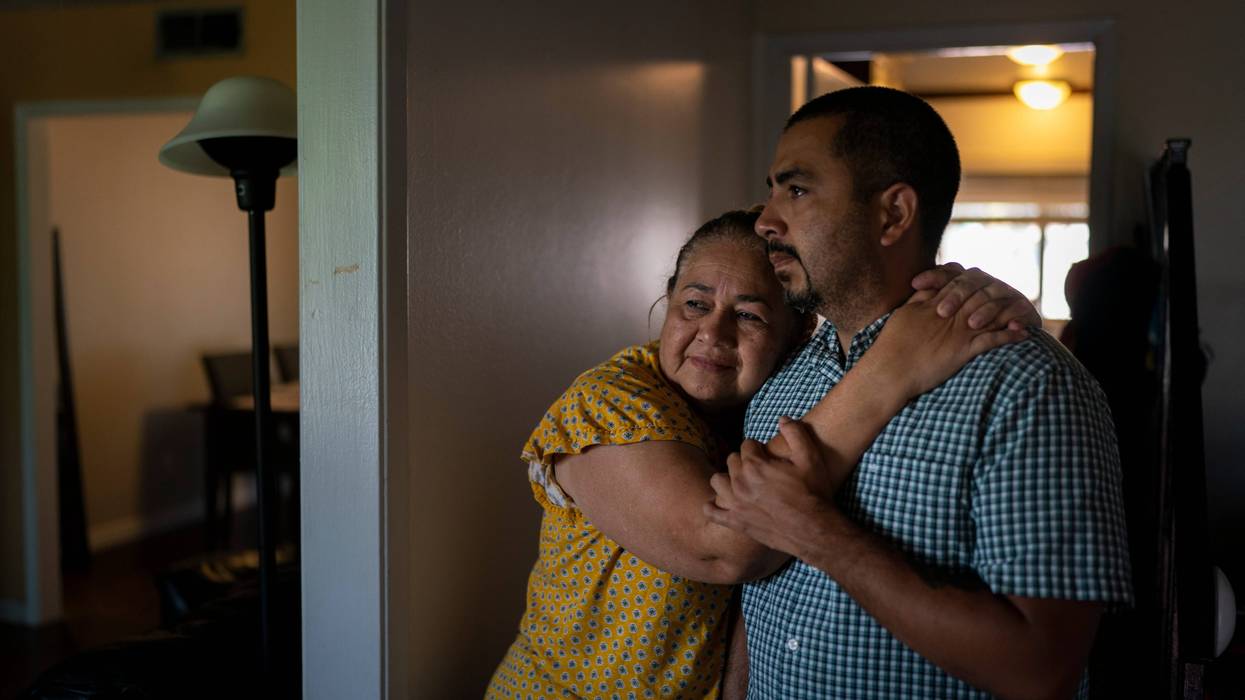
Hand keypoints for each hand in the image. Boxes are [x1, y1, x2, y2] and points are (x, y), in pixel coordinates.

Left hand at [705, 417, 837, 557]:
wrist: (814, 530)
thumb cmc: (813, 493)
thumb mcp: (810, 458)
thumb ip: (795, 433)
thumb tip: (782, 418)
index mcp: (755, 465)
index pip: (746, 445)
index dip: (759, 448)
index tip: (767, 455)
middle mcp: (740, 482)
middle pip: (732, 461)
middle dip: (744, 461)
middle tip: (759, 470)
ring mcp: (735, 503)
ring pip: (717, 481)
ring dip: (727, 479)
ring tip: (742, 484)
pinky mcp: (735, 522)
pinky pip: (711, 511)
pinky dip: (714, 506)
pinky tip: (724, 504)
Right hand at [864, 287, 1028, 398]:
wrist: (890, 370)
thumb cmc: (892, 345)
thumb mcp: (904, 313)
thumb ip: (919, 299)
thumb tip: (929, 287)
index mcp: (935, 303)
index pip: (960, 284)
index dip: (976, 282)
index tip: (987, 284)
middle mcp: (950, 314)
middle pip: (981, 295)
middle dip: (998, 293)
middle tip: (1012, 295)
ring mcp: (958, 332)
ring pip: (991, 315)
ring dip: (1009, 313)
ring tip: (1025, 313)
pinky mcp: (964, 351)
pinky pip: (993, 340)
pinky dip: (1010, 336)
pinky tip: (1022, 334)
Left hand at [911, 263, 1039, 329]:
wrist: (1003, 334)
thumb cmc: (966, 325)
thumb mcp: (947, 311)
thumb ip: (930, 298)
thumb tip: (909, 287)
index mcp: (965, 280)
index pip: (948, 272)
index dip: (933, 276)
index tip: (914, 284)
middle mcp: (985, 282)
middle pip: (969, 281)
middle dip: (955, 296)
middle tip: (942, 312)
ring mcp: (1005, 293)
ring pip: (992, 294)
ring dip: (983, 309)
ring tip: (972, 323)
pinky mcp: (1022, 308)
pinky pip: (1018, 309)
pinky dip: (1013, 317)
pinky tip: (1008, 326)